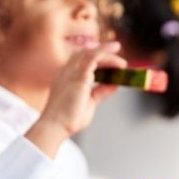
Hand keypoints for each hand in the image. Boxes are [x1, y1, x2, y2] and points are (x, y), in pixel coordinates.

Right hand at [25, 42, 125, 156]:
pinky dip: (106, 55)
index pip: (82, 62)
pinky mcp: (79, 75)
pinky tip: (118, 60)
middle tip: (118, 57)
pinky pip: (93, 57)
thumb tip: (115, 84)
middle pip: (86, 54)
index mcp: (66, 77)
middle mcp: (67, 71)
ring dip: (107, 53)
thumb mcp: (90, 102)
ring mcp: (71, 71)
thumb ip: (101, 92)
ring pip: (90, 53)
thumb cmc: (67, 119)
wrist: (55, 126)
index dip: (97, 60)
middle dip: (102, 52)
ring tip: (122, 62)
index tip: (111, 64)